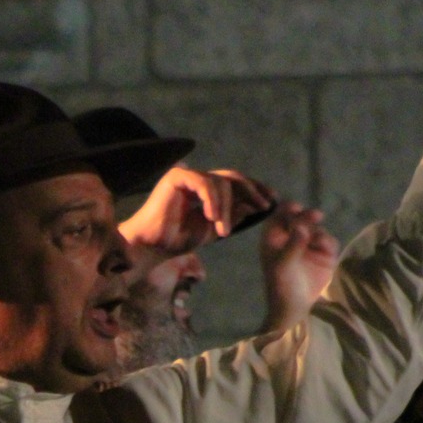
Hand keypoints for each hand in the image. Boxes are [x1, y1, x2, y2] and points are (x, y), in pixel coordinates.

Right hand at [121, 166, 275, 259]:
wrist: (152, 246)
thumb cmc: (176, 240)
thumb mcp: (212, 229)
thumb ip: (232, 217)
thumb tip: (253, 205)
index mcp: (204, 189)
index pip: (234, 183)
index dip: (254, 190)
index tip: (271, 201)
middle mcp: (196, 178)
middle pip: (232, 177)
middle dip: (251, 190)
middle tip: (264, 205)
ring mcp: (187, 175)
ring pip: (220, 182)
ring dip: (226, 208)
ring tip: (223, 231)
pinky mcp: (177, 176)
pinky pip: (204, 183)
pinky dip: (212, 200)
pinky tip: (212, 217)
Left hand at [258, 202, 339, 331]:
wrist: (295, 308)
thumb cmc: (281, 286)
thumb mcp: (282, 266)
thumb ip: (292, 246)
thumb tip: (301, 227)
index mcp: (275, 238)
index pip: (280, 216)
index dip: (287, 209)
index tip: (296, 208)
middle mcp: (292, 237)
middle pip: (301, 218)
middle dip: (307, 216)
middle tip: (316, 216)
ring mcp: (309, 244)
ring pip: (317, 229)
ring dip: (318, 232)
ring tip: (317, 242)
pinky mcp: (324, 253)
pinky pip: (330, 241)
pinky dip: (328, 243)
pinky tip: (325, 251)